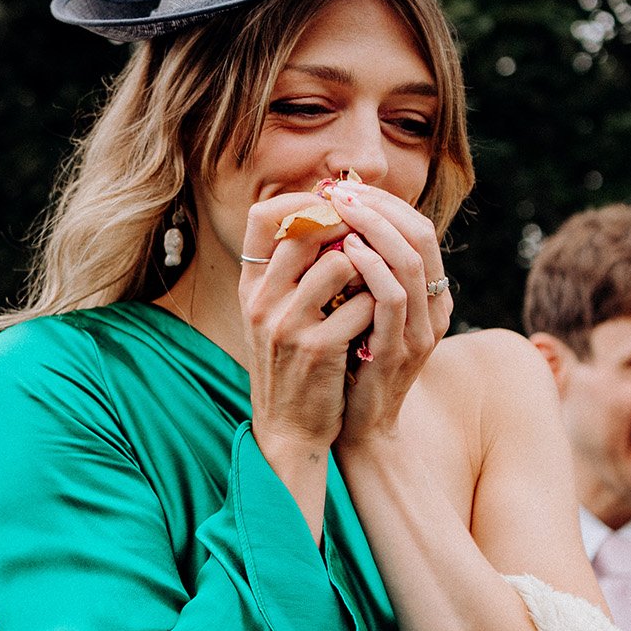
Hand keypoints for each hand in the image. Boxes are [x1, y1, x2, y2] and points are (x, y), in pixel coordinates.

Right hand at [237, 189, 375, 463]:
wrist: (289, 429)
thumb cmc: (289, 365)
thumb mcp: (273, 315)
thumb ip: (290, 270)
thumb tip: (325, 212)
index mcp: (250, 286)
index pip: (263, 216)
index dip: (304, 201)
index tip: (336, 208)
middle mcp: (261, 300)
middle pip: (305, 228)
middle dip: (347, 225)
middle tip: (369, 237)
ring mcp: (287, 324)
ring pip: (340, 261)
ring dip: (369, 266)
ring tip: (375, 282)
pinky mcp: (318, 349)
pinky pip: (363, 303)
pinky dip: (380, 304)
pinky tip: (380, 317)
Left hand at [320, 180, 451, 448]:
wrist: (356, 429)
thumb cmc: (352, 366)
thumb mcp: (361, 313)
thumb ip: (361, 276)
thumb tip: (334, 226)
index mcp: (430, 297)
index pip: (418, 230)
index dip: (384, 204)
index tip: (345, 189)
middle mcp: (434, 310)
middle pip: (421, 237)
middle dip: (379, 207)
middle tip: (341, 191)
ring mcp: (421, 332)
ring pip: (412, 262)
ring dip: (374, 229)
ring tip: (340, 210)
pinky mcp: (399, 352)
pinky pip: (392, 298)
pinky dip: (371, 268)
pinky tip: (345, 252)